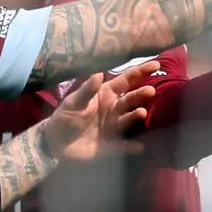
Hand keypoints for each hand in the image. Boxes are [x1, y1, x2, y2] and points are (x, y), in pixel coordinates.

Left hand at [43, 62, 159, 161]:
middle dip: (142, 94)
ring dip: (137, 115)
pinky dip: (133, 146)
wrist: (55, 143)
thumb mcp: (74, 102)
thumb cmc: (65, 117)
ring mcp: (116, 126)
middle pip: (132, 98)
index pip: (127, 80)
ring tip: (141, 112)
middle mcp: (115, 108)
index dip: (141, 71)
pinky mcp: (114, 145)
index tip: (156, 65)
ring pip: (130, 118)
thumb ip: (87, 89)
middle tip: (150, 91)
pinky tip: (140, 146)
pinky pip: (126, 145)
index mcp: (107, 94)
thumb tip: (98, 72)